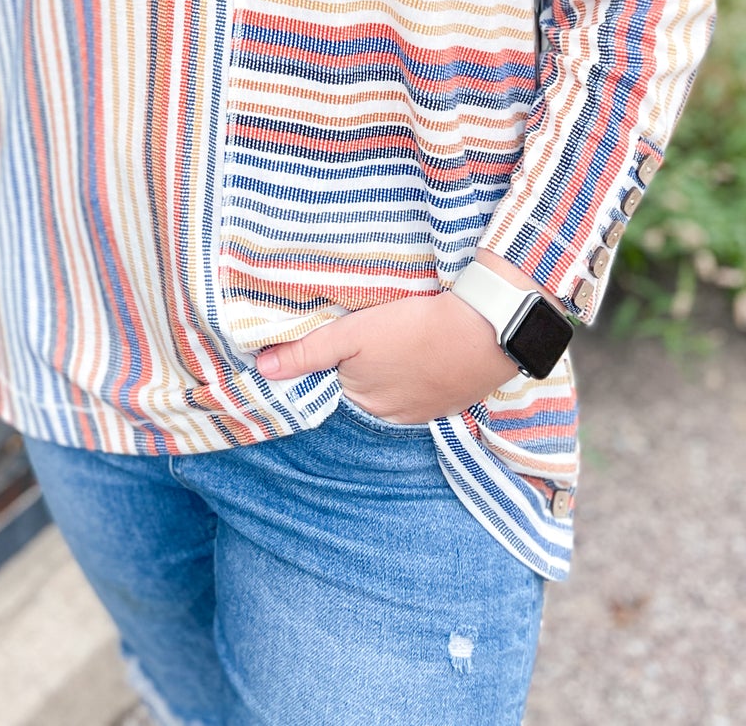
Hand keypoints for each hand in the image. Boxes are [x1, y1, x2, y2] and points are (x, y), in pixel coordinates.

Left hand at [255, 290, 517, 423]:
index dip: (335, 357)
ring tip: (399, 336)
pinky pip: (425, 387)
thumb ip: (308, 352)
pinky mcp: (453, 398)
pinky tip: (424, 348)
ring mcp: (426, 411)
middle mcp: (393, 416)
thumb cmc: (413, 329)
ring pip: (396, 387)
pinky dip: (421, 370)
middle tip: (373, 329)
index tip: (342, 336)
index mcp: (364, 402)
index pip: (335, 381)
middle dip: (363, 364)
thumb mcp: (353, 335)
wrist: (484, 332)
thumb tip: (261, 369)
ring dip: (394, 367)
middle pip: (365, 386)